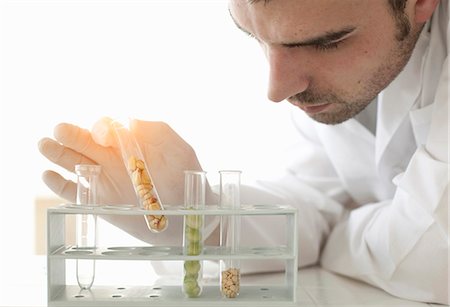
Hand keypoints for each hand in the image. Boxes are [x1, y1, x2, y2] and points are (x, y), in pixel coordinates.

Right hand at [38, 117, 205, 205]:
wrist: (188, 213)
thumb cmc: (186, 177)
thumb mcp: (179, 150)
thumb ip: (158, 132)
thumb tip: (130, 120)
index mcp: (129, 141)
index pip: (107, 128)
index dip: (102, 128)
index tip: (103, 135)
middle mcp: (111, 156)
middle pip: (84, 141)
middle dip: (71, 134)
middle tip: (60, 131)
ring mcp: (103, 178)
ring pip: (74, 162)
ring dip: (57, 153)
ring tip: (44, 145)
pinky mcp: (97, 201)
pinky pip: (73, 192)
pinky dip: (59, 184)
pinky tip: (49, 175)